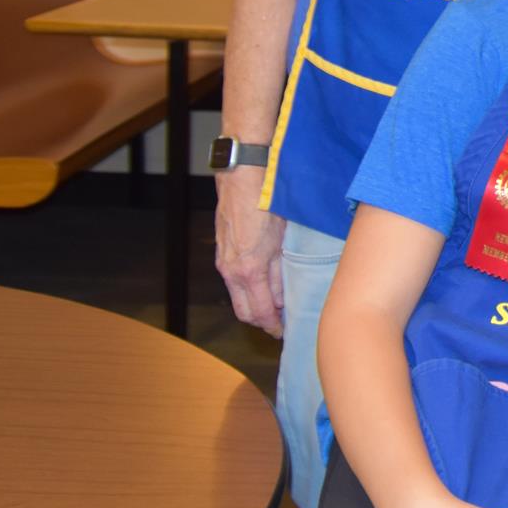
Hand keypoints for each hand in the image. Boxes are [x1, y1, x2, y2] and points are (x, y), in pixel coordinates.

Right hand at [214, 166, 285, 335]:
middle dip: (263, 322)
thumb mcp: (283, 239)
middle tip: (281, 324)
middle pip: (245, 312)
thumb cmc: (268, 203)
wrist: (243, 176)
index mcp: (250, 270)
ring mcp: (224, 262)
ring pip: (238, 297)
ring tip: (276, 306)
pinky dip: (247, 290)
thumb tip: (284, 296)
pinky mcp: (221, 252)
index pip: (261, 312)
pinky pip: (233, 282)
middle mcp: (232, 271)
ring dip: (255, 306)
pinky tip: (263, 285)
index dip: (274, 325)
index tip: (286, 331)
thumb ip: (282, 270)